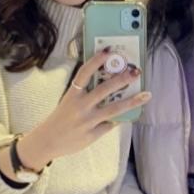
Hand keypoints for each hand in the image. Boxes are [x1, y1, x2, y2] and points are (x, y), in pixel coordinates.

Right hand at [17, 49, 151, 169]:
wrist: (47, 142)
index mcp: (72, 95)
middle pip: (104, 89)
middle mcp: (80, 107)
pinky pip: (110, 125)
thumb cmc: (59, 119)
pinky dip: (120, 119)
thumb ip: (84, 93)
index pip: (84, 73)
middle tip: (136, 71)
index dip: (96, 60)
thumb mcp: (67, 102)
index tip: (109, 50)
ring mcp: (87, 122)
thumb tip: (108, 83)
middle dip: (122, 79)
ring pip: (113, 109)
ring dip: (131, 101)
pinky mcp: (92, 135)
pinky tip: (131, 114)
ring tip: (146, 94)